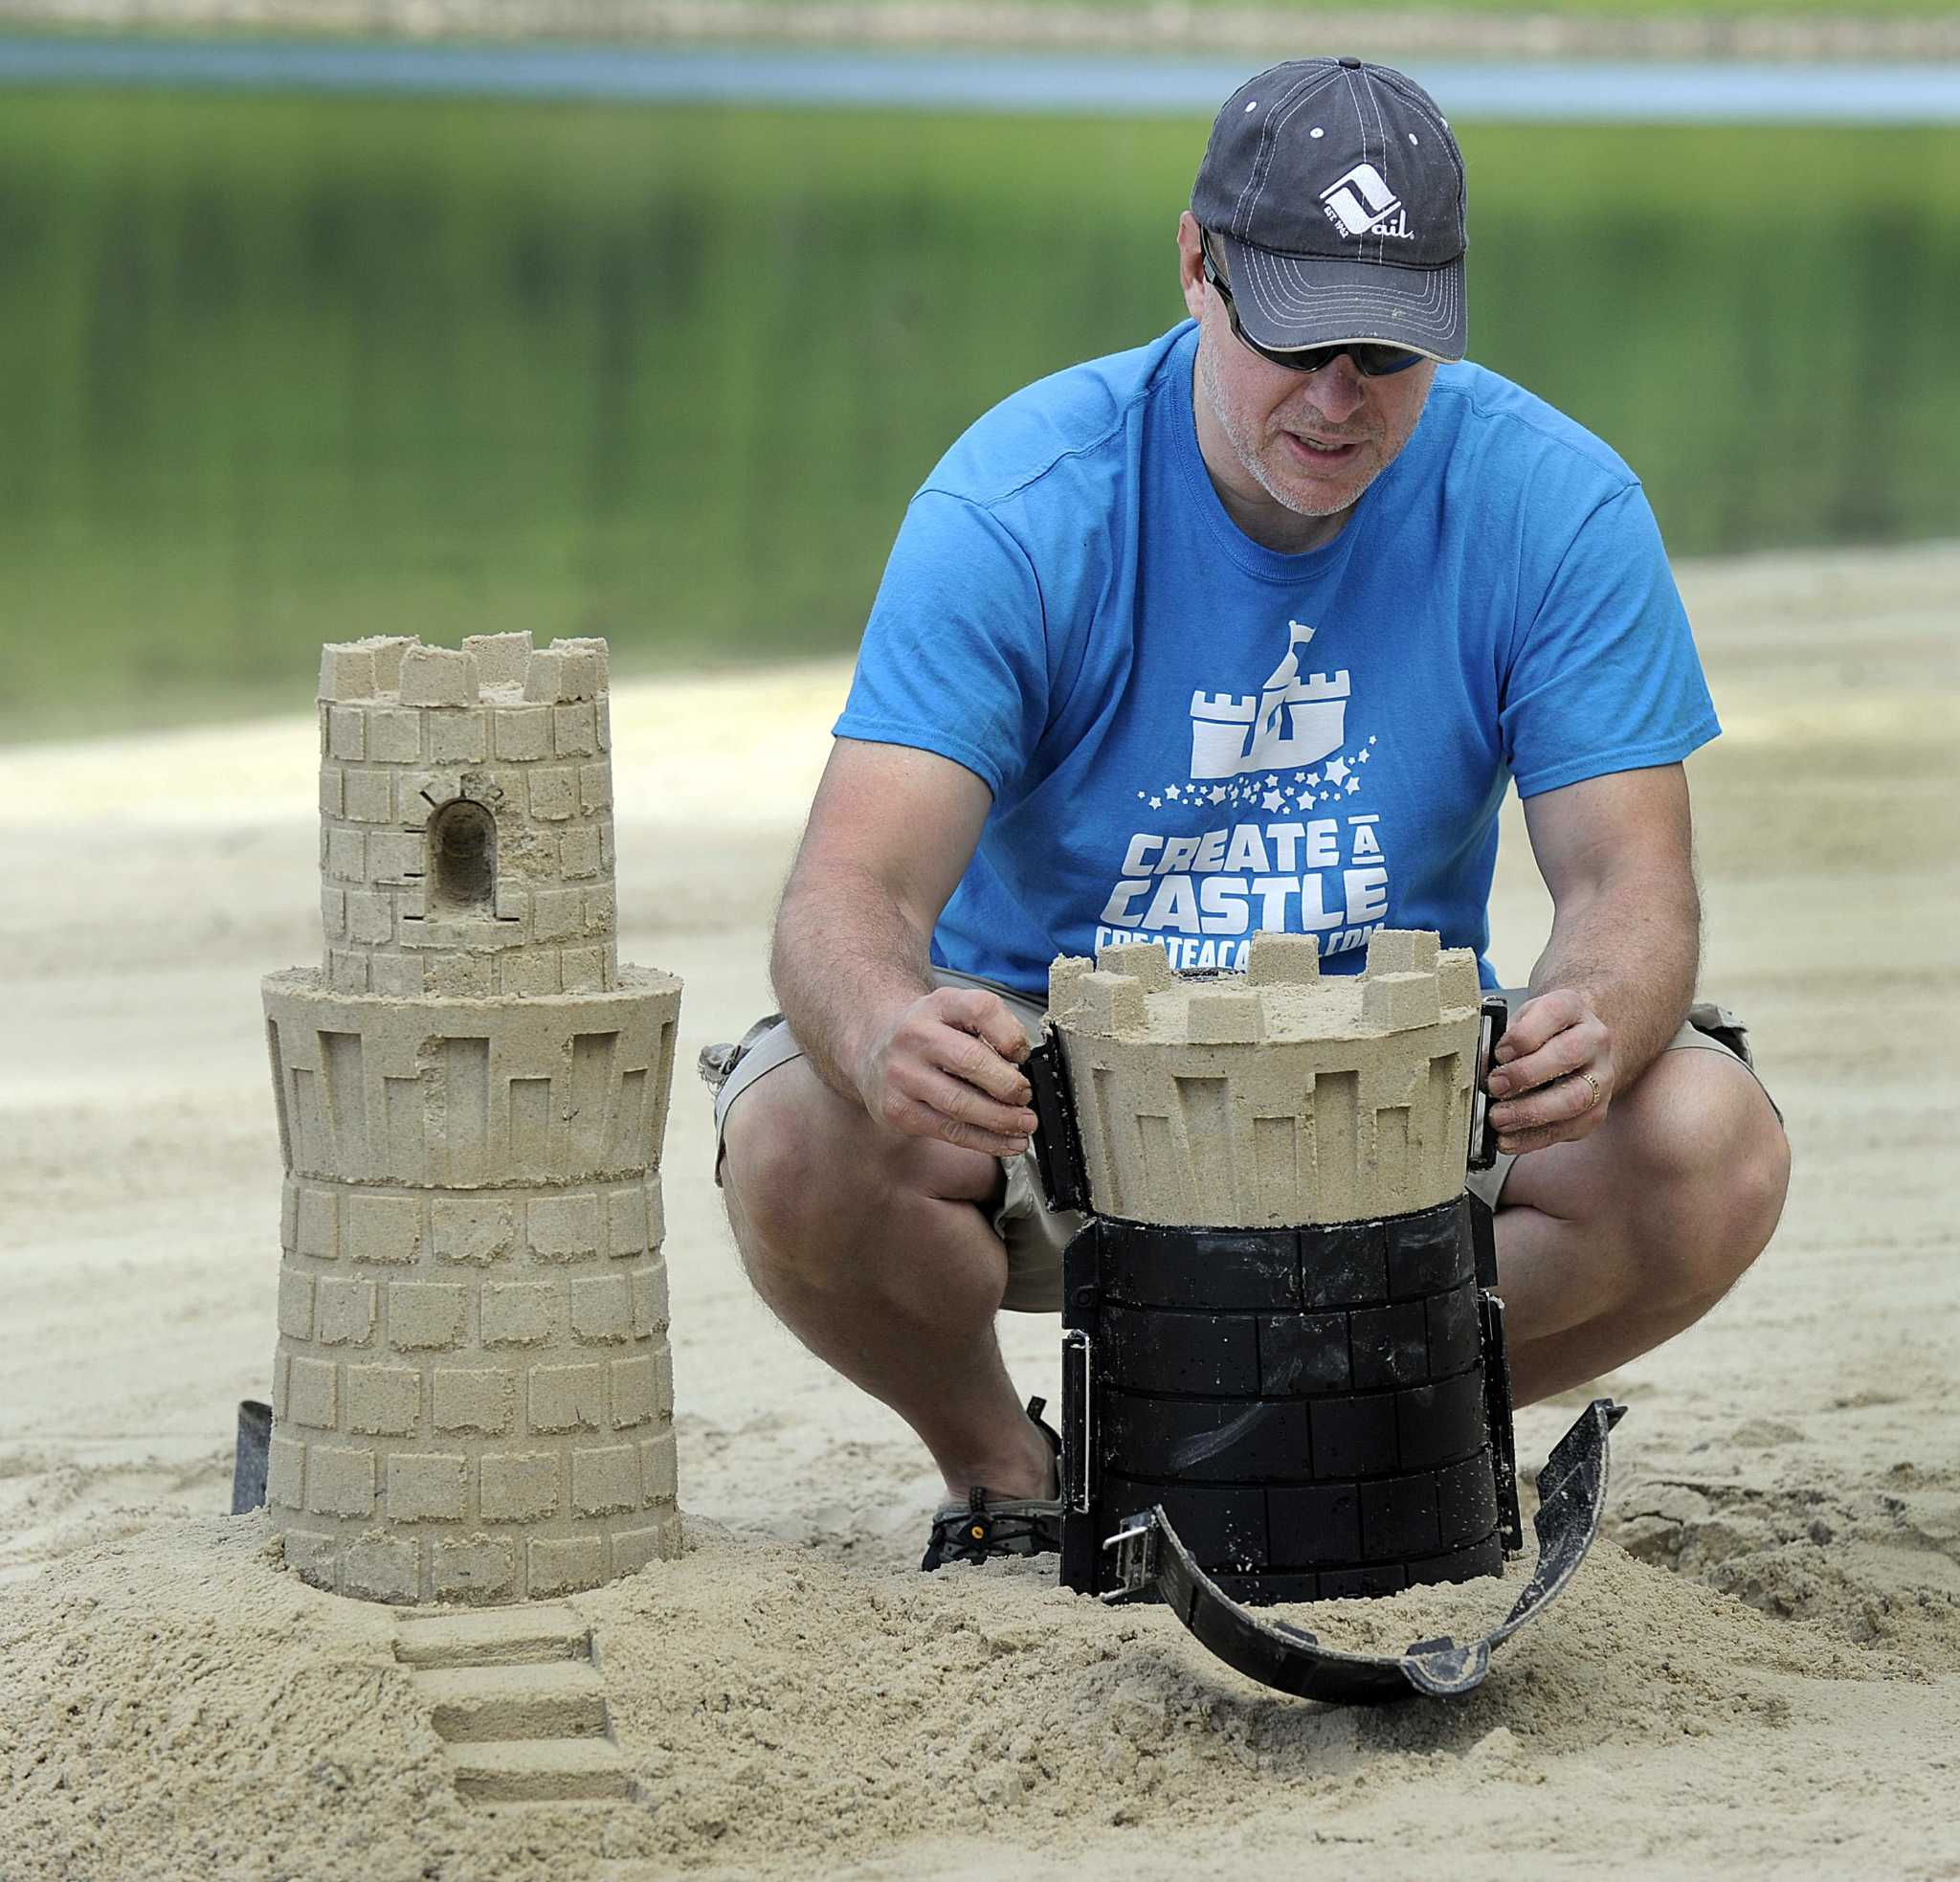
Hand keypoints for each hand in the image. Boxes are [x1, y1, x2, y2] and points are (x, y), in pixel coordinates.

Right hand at [856, 987, 1038, 1158]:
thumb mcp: (954, 1014)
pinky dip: (984, 1140)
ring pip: (960, 1104)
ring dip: (1001, 1119)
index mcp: (939, 1005)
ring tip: (1024, 1124)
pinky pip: (949, 1130)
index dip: (1011, 1035)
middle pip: (971, 1060)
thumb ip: (990, 1031)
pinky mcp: (897, 1110)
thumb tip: (1026, 1072)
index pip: (981, 1010)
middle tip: (1026, 1097)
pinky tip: (1005, 1142)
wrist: (872, 1049)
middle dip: (1008, 1085)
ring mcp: (903, 1075)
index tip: (1023, 1054)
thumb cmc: (926, 1035)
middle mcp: (916, 1036)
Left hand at [1485, 989, 1614, 1156]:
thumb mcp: (1521, 1020)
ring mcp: (1601, 1076)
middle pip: (1567, 1055)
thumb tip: (1476, 1066)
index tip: (1498, 1053)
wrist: (1576, 1042)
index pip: (1554, 1013)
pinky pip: (1570, 1128)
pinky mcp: (1597, 1109)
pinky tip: (1509, 1139)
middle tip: (1494, 1087)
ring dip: (1531, 1112)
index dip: (1523, 1036)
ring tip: (1498, 1119)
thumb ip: (1501, 1038)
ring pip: (1574, 1098)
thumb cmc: (1540, 1032)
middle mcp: (1593, 1039)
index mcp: (1571, 1008)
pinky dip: (1534, 1138)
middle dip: (1525, 1074)